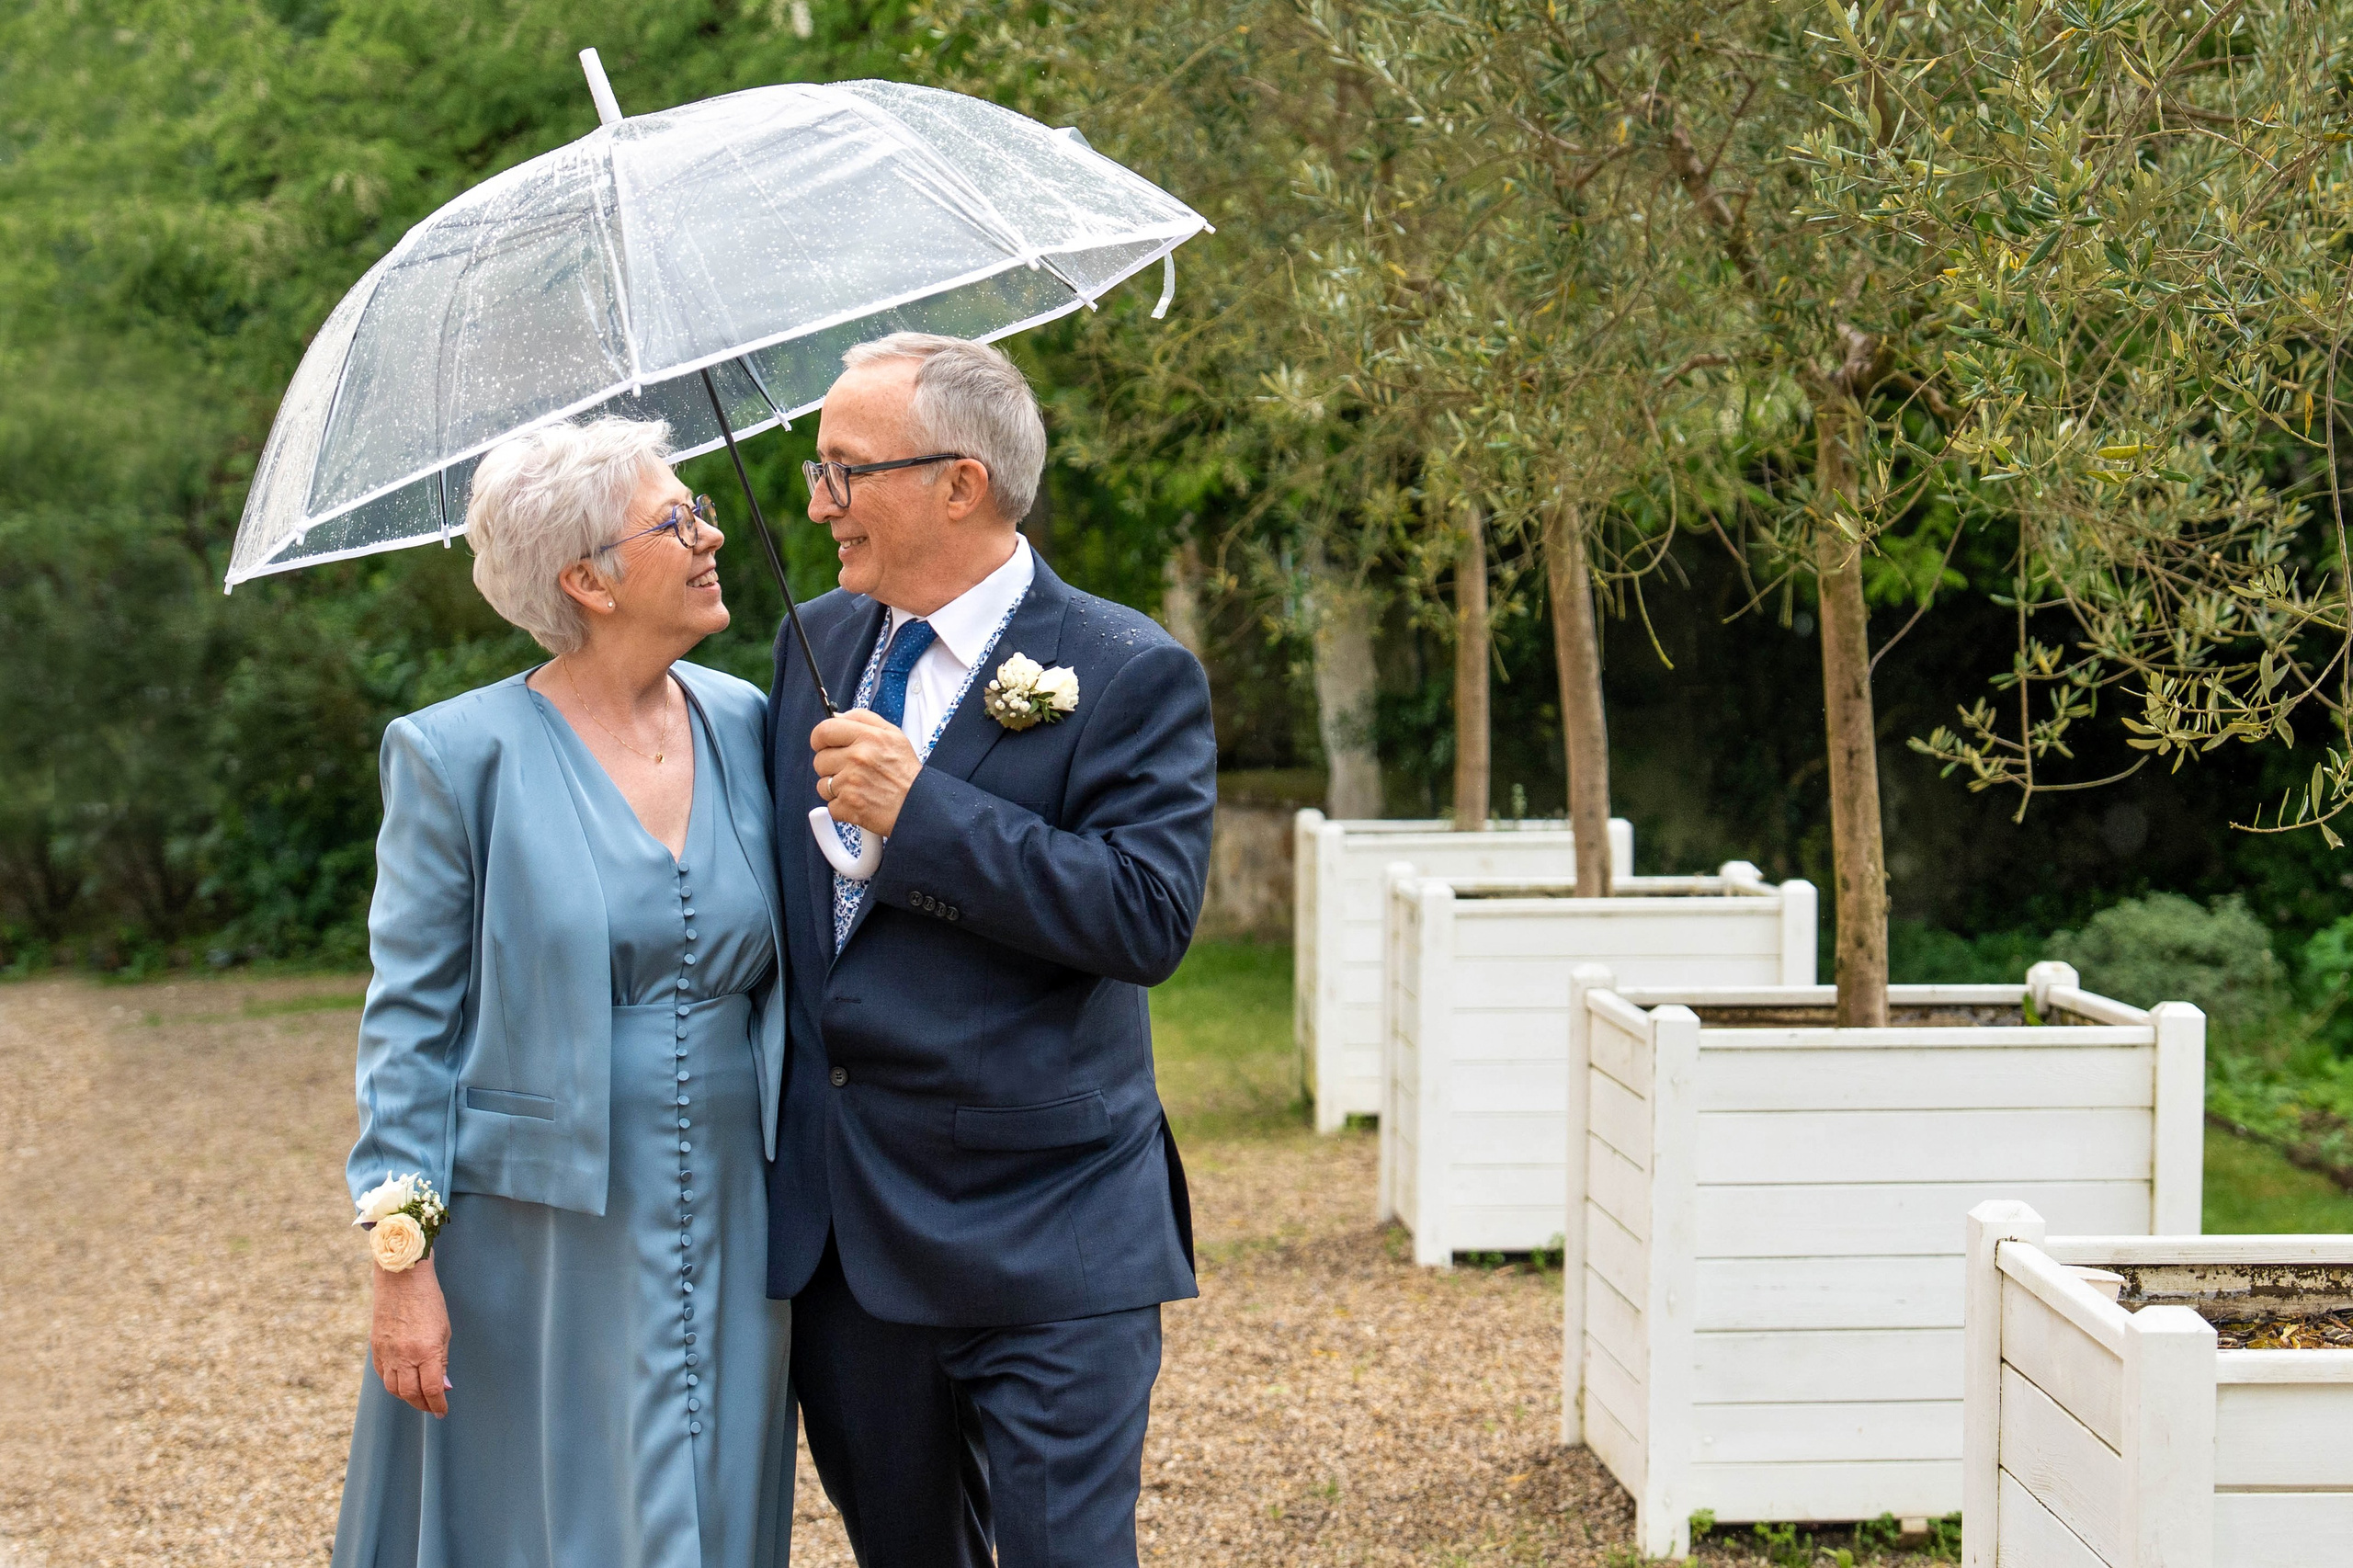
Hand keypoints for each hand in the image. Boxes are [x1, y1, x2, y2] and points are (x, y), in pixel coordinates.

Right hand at [370, 1257, 452, 1416]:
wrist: (401, 1279)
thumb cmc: (429, 1301)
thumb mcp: (444, 1330)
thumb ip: (441, 1360)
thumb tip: (443, 1386)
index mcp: (426, 1351)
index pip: (432, 1389)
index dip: (438, 1404)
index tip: (443, 1411)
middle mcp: (404, 1356)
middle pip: (410, 1394)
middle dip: (423, 1405)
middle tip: (432, 1407)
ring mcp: (387, 1353)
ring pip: (393, 1388)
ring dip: (407, 1397)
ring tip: (418, 1397)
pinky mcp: (375, 1348)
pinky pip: (382, 1374)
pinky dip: (392, 1383)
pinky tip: (401, 1382)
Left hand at [812, 709, 921, 837]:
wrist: (917, 806)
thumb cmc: (906, 773)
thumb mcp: (893, 735)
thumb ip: (864, 719)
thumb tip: (837, 716)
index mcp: (868, 737)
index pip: (823, 731)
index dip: (820, 739)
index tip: (824, 745)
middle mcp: (857, 758)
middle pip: (820, 760)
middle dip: (831, 767)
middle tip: (851, 771)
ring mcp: (851, 783)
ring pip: (823, 784)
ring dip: (836, 788)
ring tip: (858, 788)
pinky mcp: (848, 806)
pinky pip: (830, 805)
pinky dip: (843, 807)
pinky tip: (860, 801)